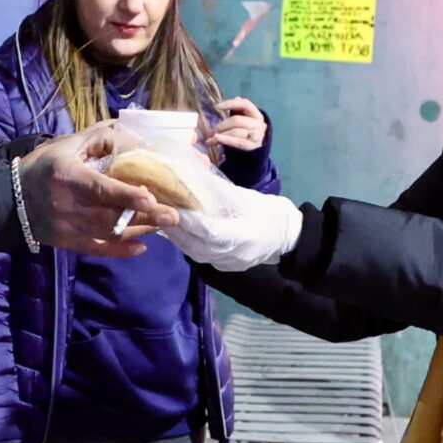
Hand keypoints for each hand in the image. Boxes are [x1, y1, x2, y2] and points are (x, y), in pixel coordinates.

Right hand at [19, 122, 179, 256]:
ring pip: (109, 233)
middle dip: (144, 216)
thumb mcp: (66, 145)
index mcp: (68, 177)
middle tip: (174, 215)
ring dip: (139, 229)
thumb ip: (99, 138)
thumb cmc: (43, 166)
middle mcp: (69, 205)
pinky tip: (141, 247)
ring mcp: (68, 228)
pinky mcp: (68, 243)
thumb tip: (131, 133)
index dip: (125, 194)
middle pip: (111, 215)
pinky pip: (97, 251)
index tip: (150, 197)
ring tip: (164, 224)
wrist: (8, 199)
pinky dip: (120, 251)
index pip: (100, 188)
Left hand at [166, 191, 304, 273]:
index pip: (211, 232)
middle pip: (197, 244)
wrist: (285, 237)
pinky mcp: (222, 267)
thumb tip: (191, 176)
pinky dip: (184, 241)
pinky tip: (174, 228)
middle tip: (157, 209)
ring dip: (176, 235)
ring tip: (161, 217)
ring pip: (193, 252)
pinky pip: (198, 255)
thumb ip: (219, 192)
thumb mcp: (246, 197)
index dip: (190, 220)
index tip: (172, 205)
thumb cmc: (268, 212)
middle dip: (175, 227)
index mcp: (246, 236)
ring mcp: (228, 264)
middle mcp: (234, 255)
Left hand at [202, 97, 268, 158]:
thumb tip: (236, 98)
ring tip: (211, 137)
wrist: (256, 149)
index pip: (245, 104)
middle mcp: (259, 124)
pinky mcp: (252, 147)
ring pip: (236, 132)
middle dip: (223, 124)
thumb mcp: (245, 119)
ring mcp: (257, 136)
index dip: (231, 103)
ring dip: (222, 134)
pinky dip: (225, 140)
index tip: (217, 106)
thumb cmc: (247, 131)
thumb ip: (239, 110)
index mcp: (256, 114)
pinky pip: (238, 142)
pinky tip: (215, 140)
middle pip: (237, 120)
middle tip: (213, 130)